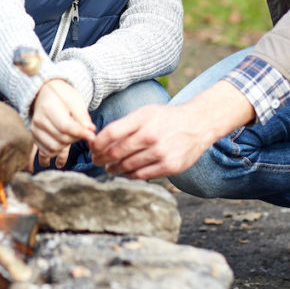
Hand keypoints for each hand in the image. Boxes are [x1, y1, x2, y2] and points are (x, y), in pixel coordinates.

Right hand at [29, 79, 95, 167]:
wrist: (46, 94)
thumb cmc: (62, 96)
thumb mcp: (75, 100)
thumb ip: (83, 116)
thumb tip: (90, 130)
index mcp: (48, 107)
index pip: (65, 126)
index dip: (80, 133)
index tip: (92, 136)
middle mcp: (39, 120)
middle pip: (61, 138)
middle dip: (75, 138)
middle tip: (82, 133)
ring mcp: (35, 130)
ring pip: (54, 148)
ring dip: (66, 146)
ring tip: (72, 136)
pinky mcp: (34, 138)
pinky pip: (45, 152)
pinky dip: (56, 153)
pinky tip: (63, 147)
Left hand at [89, 103, 213, 178]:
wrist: (198, 124)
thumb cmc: (166, 119)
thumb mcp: (145, 113)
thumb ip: (124, 125)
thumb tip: (98, 140)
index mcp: (142, 118)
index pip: (111, 133)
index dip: (96, 143)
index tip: (91, 148)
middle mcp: (151, 135)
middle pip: (115, 152)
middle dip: (101, 159)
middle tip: (96, 160)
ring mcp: (161, 152)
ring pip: (126, 166)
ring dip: (113, 168)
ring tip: (110, 167)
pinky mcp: (170, 166)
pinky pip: (141, 175)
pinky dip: (129, 175)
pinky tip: (126, 172)